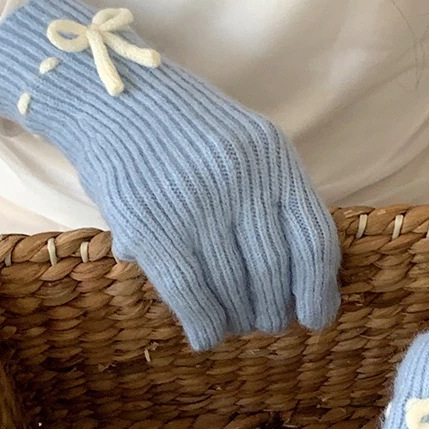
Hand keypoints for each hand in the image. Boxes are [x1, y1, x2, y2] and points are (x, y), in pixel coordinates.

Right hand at [0, 0, 340, 349]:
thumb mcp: (245, 145)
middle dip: (274, 312)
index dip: (319, 291)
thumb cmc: (183, 128)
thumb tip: (300, 279)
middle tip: (267, 323)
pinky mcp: (152, 227)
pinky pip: (191, 294)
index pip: (314, 242)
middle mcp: (240, 181)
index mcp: (273, 159)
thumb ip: (272, 197)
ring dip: (239, 320)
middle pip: (274, 274)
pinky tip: (206, 336)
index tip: (316, 317)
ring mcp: (195, 205)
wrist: (109, 91)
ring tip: (236, 324)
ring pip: (234, 290)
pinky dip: (205, 325)